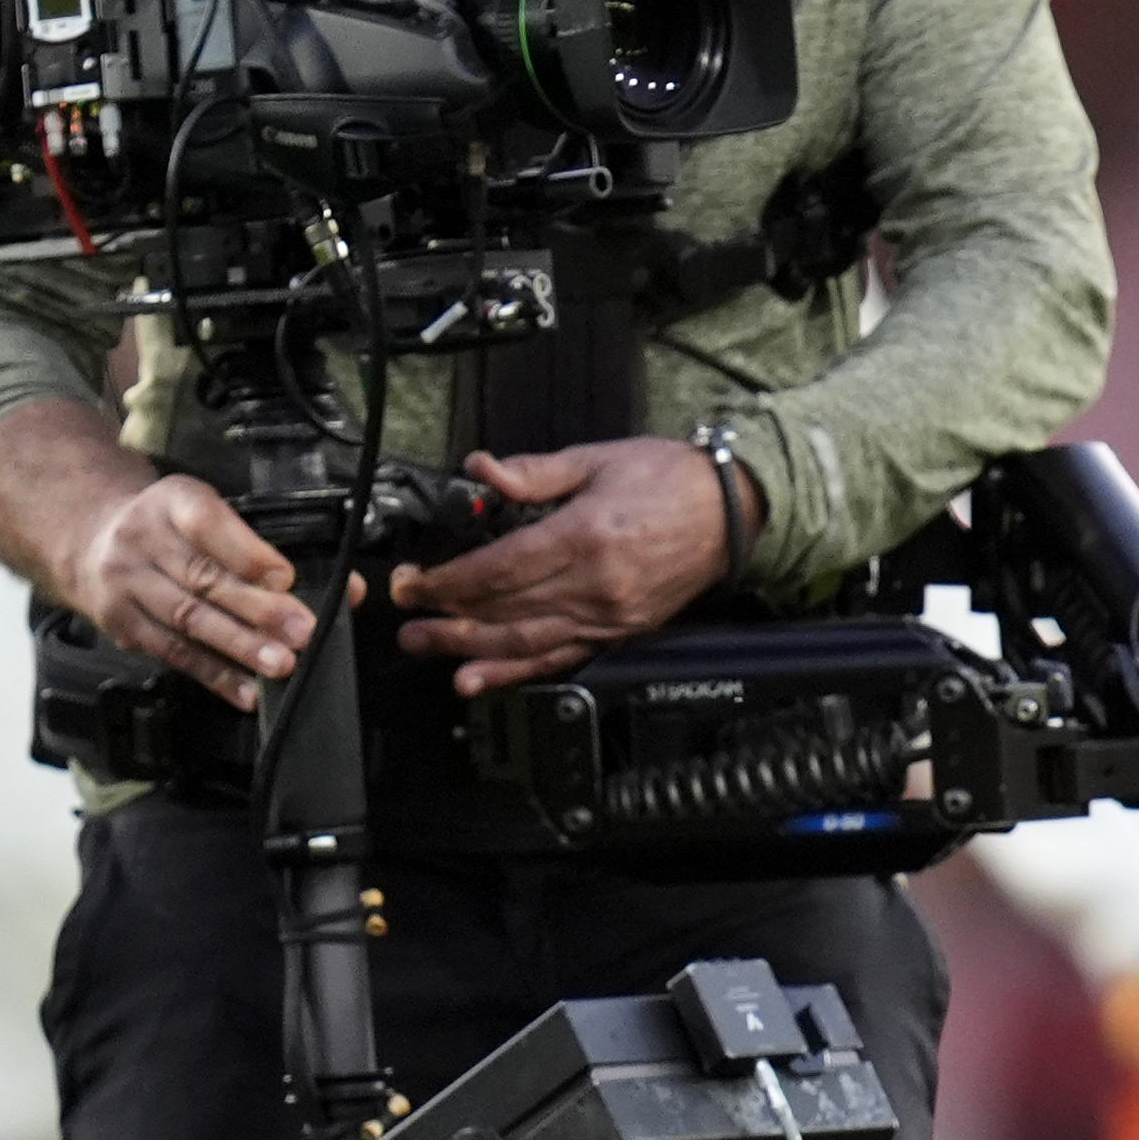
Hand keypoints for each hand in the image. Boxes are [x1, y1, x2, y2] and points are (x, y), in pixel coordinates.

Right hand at [62, 460, 312, 709]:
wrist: (87, 535)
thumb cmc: (169, 526)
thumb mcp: (207, 512)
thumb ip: (266, 547)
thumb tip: (345, 589)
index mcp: (174, 502)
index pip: (209, 525)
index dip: (249, 555)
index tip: (286, 579)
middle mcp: (143, 540)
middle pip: (203, 578)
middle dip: (257, 610)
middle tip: (301, 631)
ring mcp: (127, 584)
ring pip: (187, 619)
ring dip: (238, 647)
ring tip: (280, 665)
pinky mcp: (122, 624)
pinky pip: (173, 653)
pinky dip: (214, 676)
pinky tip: (247, 690)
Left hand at [388, 435, 748, 691]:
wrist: (733, 512)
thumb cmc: (671, 481)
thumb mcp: (596, 460)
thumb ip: (532, 472)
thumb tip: (481, 470)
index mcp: (583, 535)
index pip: (496, 569)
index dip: (446, 581)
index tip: (413, 582)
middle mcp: (594, 583)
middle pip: (502, 610)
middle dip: (445, 615)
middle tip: (405, 619)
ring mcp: (608, 614)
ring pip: (524, 642)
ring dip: (469, 649)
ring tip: (428, 647)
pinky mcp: (620, 632)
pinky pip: (561, 659)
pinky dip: (516, 674)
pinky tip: (481, 679)